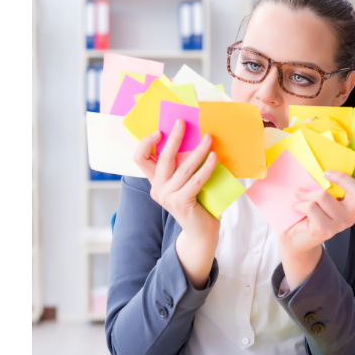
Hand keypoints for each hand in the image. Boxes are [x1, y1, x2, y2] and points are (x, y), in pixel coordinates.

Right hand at [132, 120, 219, 286]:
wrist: (201, 231)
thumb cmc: (196, 202)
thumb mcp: (184, 182)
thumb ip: (182, 166)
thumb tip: (192, 137)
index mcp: (155, 181)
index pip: (139, 158)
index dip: (145, 143)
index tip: (160, 130)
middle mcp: (157, 189)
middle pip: (162, 157)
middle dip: (174, 137)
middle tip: (183, 123)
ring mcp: (167, 197)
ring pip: (183, 167)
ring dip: (198, 150)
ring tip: (208, 138)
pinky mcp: (181, 202)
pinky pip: (195, 180)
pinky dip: (206, 167)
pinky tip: (215, 157)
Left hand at [279, 172, 354, 287]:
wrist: (295, 238)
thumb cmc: (309, 213)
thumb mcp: (324, 195)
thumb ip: (332, 185)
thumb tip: (329, 164)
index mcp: (354, 206)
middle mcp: (352, 216)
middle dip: (341, 177)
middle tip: (325, 174)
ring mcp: (340, 224)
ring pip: (324, 196)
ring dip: (307, 193)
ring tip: (299, 194)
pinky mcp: (325, 230)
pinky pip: (311, 207)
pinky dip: (300, 203)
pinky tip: (296, 206)